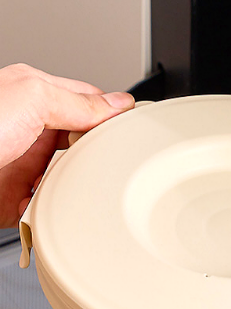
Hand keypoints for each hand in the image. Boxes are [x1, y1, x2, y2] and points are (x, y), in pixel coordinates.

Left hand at [0, 63, 133, 227]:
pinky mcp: (17, 198)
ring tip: (86, 186)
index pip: (90, 103)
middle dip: (99, 156)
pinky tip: (59, 206)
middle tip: (114, 163)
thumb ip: (78, 100)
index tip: (136, 131)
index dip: (114, 117)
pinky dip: (57, 210)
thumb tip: (119, 104)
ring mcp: (25, 165)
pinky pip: (51, 206)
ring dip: (80, 186)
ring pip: (72, 178)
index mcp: (35, 97)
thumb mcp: (31, 98)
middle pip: (85, 144)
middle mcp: (32, 131)